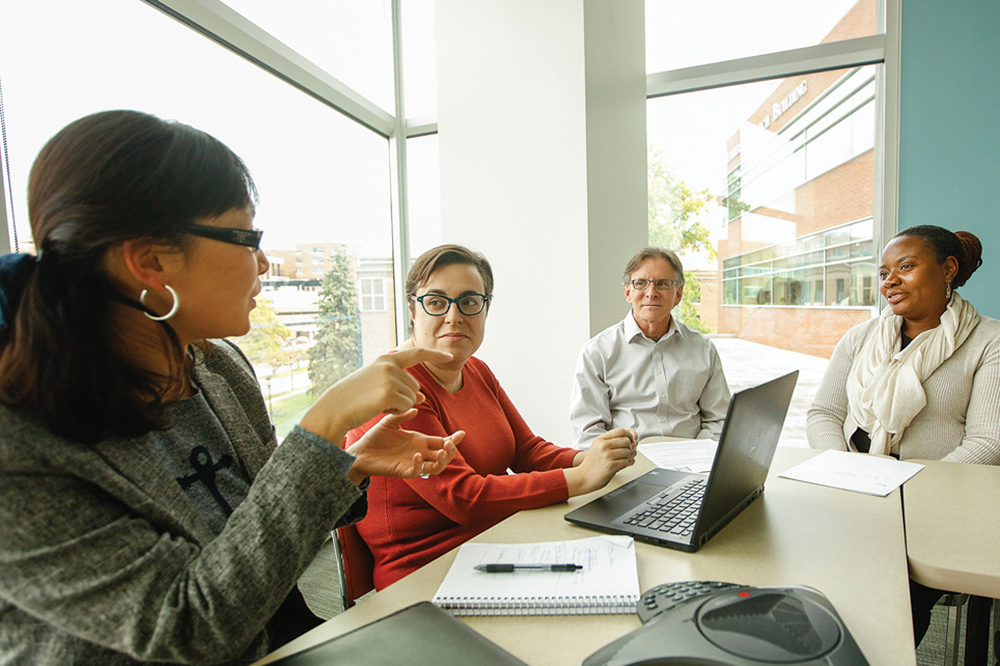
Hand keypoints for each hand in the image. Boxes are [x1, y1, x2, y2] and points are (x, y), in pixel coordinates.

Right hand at [298, 347, 452, 442]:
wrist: (335, 408)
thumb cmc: (355, 397)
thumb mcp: (378, 385)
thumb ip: (400, 386)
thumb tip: (421, 398)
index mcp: (387, 359)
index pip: (417, 353)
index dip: (435, 355)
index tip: (449, 356)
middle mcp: (390, 365)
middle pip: (415, 387)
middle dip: (403, 398)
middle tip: (378, 399)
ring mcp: (390, 378)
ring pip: (412, 398)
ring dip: (398, 406)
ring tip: (376, 403)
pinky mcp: (389, 393)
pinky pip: (406, 407)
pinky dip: (396, 412)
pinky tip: (379, 409)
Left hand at [346, 410, 462, 484]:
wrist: (360, 452)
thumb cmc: (375, 437)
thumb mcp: (390, 421)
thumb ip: (403, 414)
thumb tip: (416, 408)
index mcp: (419, 441)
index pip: (441, 441)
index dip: (453, 439)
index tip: (462, 433)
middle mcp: (419, 452)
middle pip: (444, 455)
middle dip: (451, 451)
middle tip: (450, 444)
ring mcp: (412, 463)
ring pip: (436, 467)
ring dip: (442, 461)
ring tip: (442, 452)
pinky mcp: (403, 471)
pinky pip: (418, 472)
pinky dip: (421, 465)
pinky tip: (418, 455)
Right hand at [565, 428, 636, 496]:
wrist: (583, 477)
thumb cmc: (592, 463)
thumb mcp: (598, 447)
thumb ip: (613, 440)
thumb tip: (633, 436)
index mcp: (601, 439)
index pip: (620, 431)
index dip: (629, 435)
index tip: (631, 440)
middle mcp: (603, 446)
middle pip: (626, 441)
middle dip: (629, 447)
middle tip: (625, 452)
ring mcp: (607, 456)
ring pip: (627, 452)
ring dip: (626, 457)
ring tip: (619, 460)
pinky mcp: (610, 466)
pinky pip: (625, 462)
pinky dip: (624, 464)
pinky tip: (617, 465)